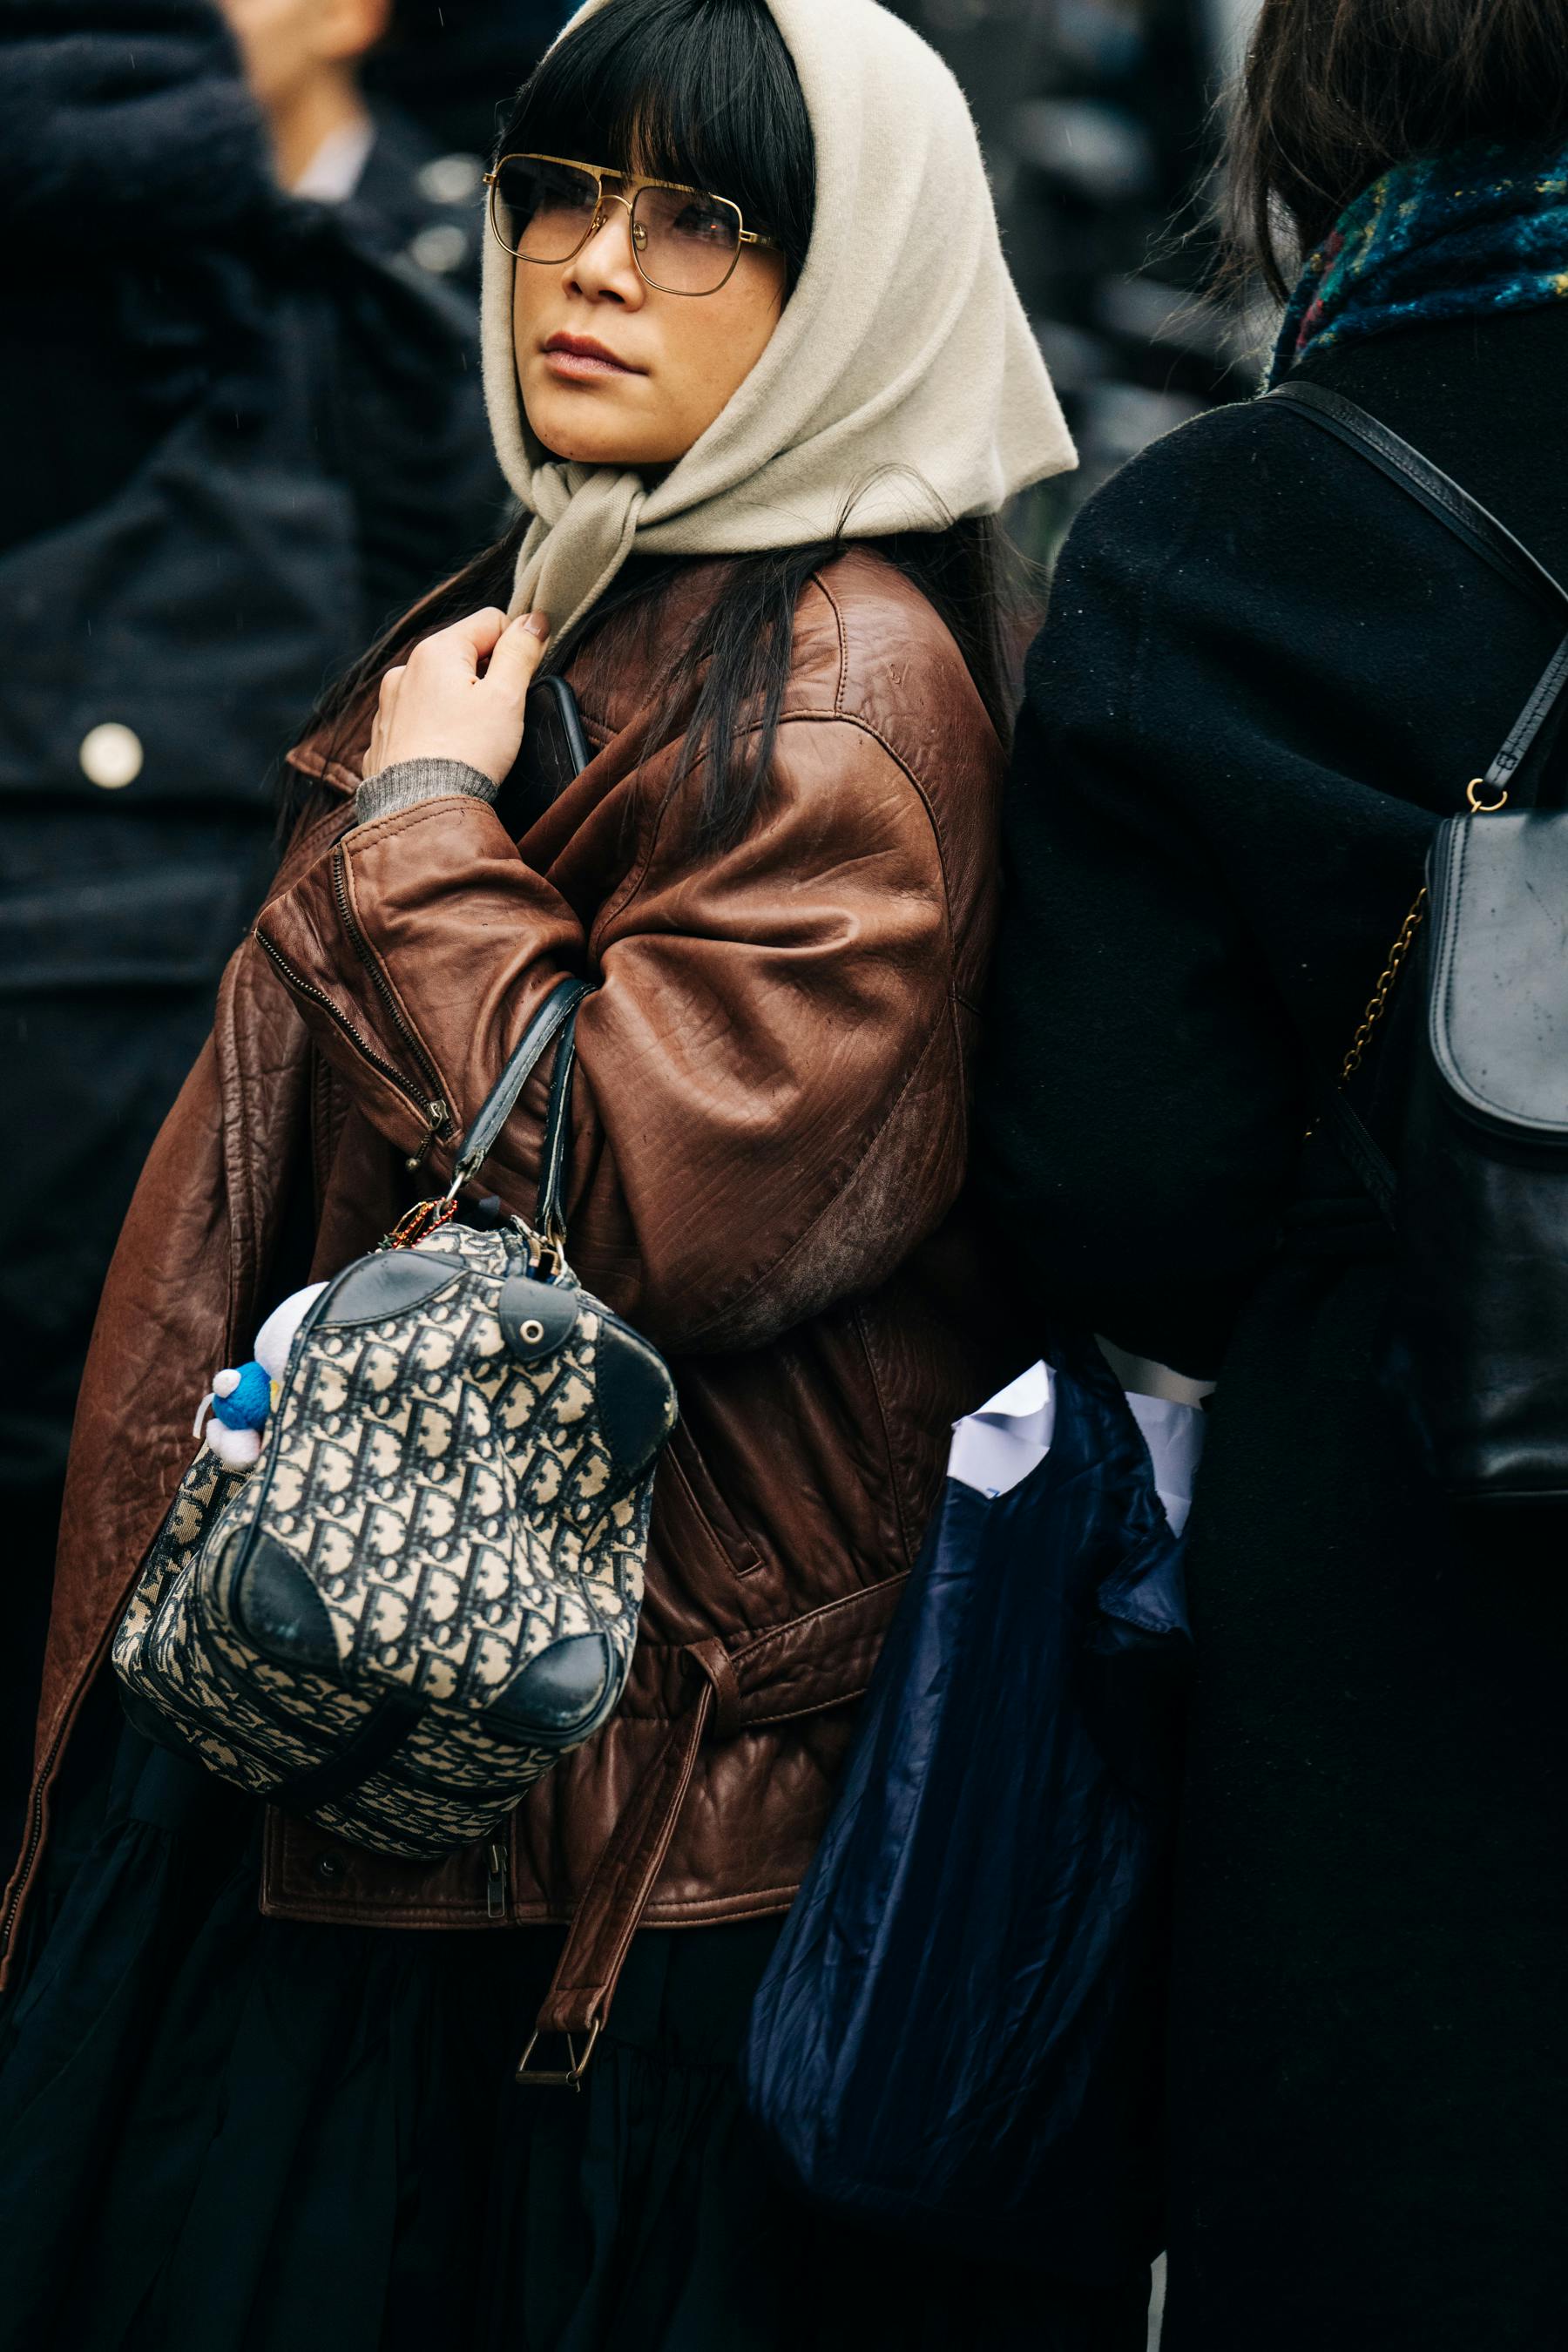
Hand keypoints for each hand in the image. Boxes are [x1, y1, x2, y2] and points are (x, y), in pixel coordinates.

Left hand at [363, 607, 550, 785]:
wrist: (420, 809)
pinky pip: (418, 718)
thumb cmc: (468, 753)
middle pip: (463, 654)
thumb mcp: (507, 698)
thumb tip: (534, 621)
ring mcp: (389, 703)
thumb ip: (521, 652)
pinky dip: (435, 728)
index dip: (517, 646)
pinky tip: (446, 753)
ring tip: (471, 739)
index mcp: (436, 650)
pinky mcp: (383, 735)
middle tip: (499, 717)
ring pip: (439, 687)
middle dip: (487, 678)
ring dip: (459, 702)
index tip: (523, 680)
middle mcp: (405, 669)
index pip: (491, 622)